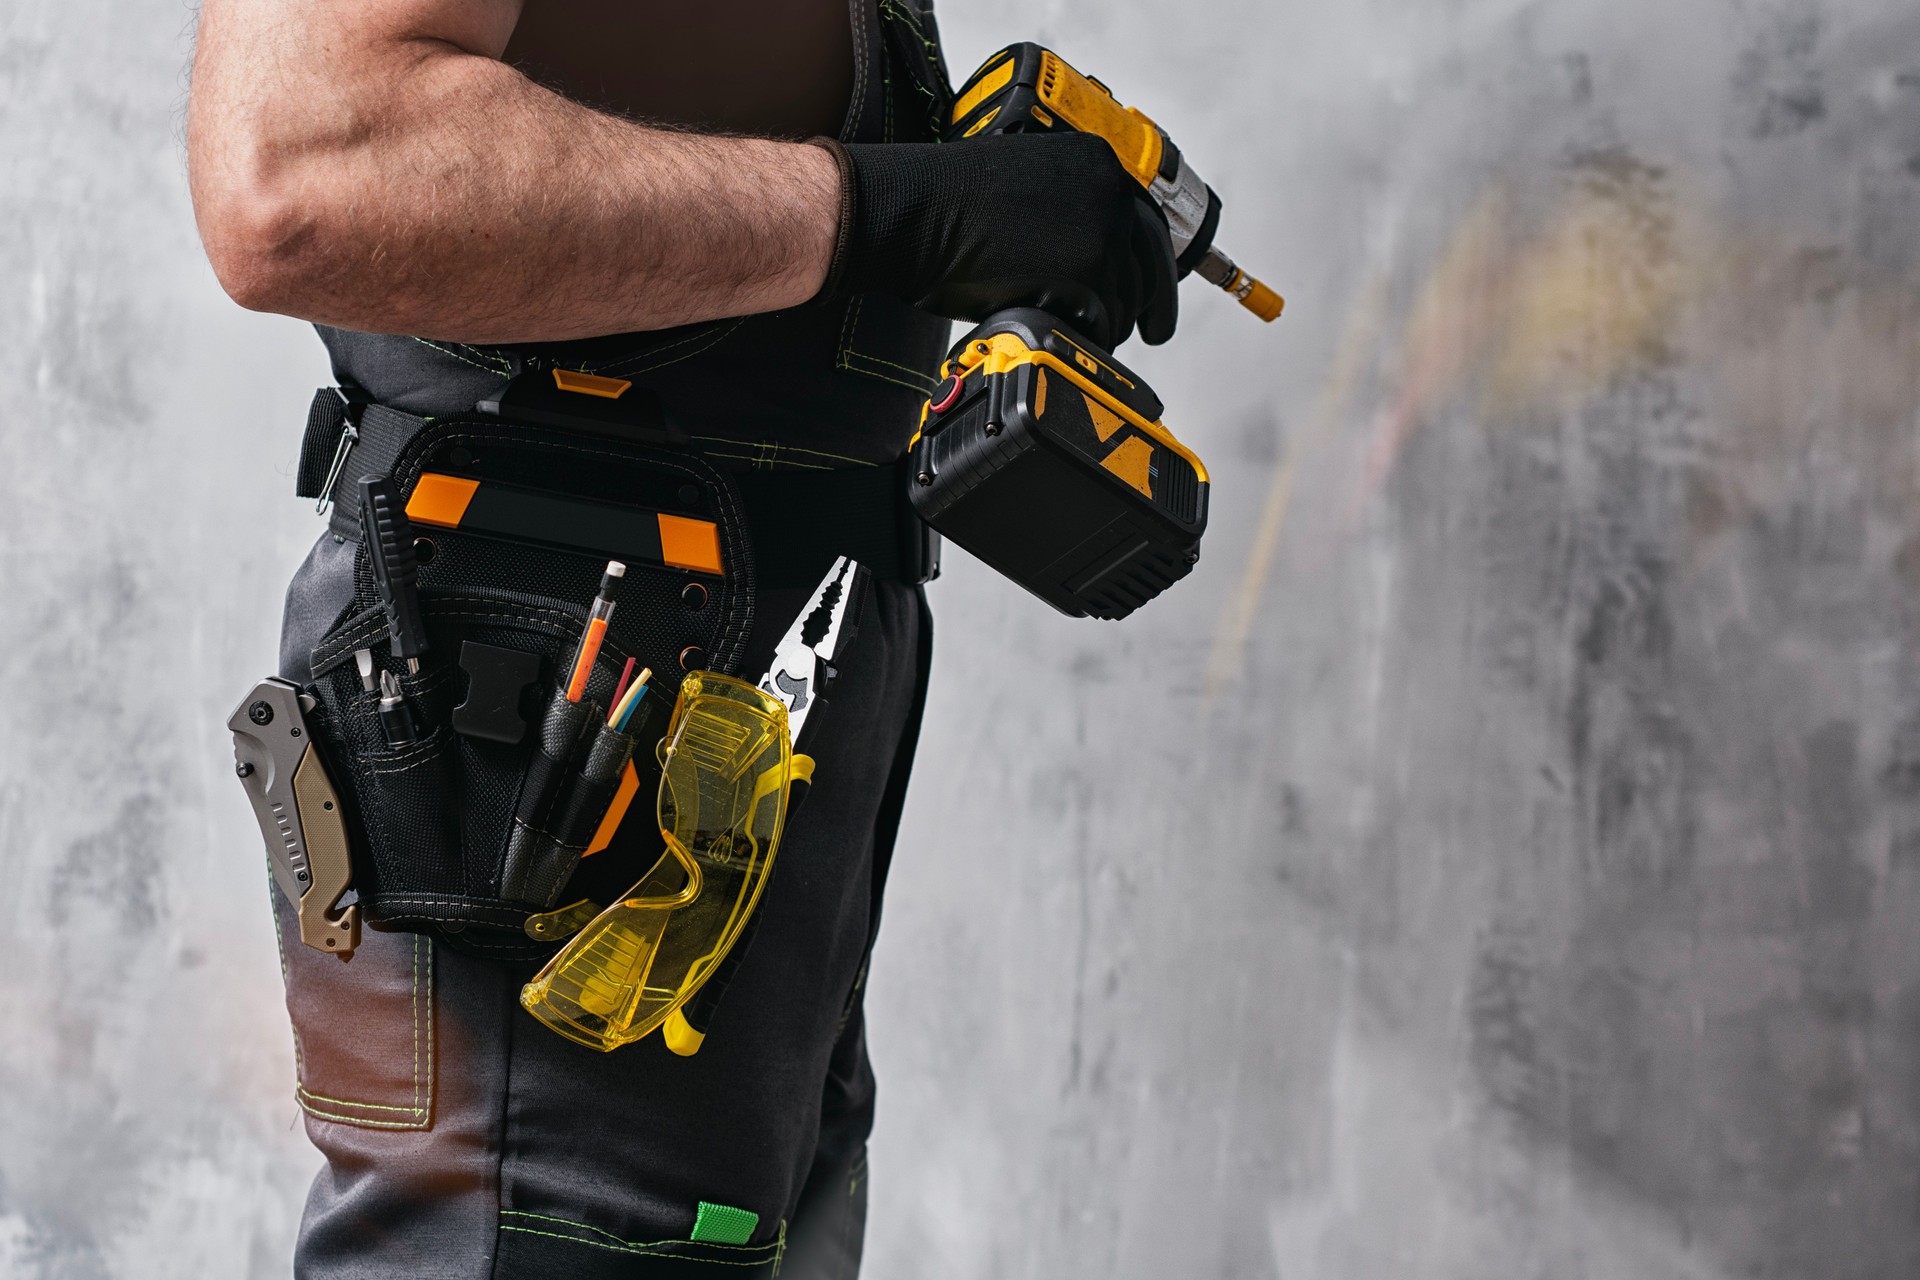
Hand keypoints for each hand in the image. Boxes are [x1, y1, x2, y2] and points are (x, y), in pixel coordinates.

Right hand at [822, 132, 1179, 349]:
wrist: (918, 210)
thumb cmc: (948, 198)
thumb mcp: (1027, 180)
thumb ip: (1067, 206)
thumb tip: (1081, 250)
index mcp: (1098, 161)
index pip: (1146, 221)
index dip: (1152, 263)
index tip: (1156, 287)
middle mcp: (1110, 192)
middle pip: (1150, 264)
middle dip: (1152, 303)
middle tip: (1152, 330)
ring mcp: (1103, 234)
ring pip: (1127, 298)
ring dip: (1111, 323)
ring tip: (1087, 335)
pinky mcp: (1087, 276)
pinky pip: (1103, 323)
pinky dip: (1089, 338)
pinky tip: (1069, 340)